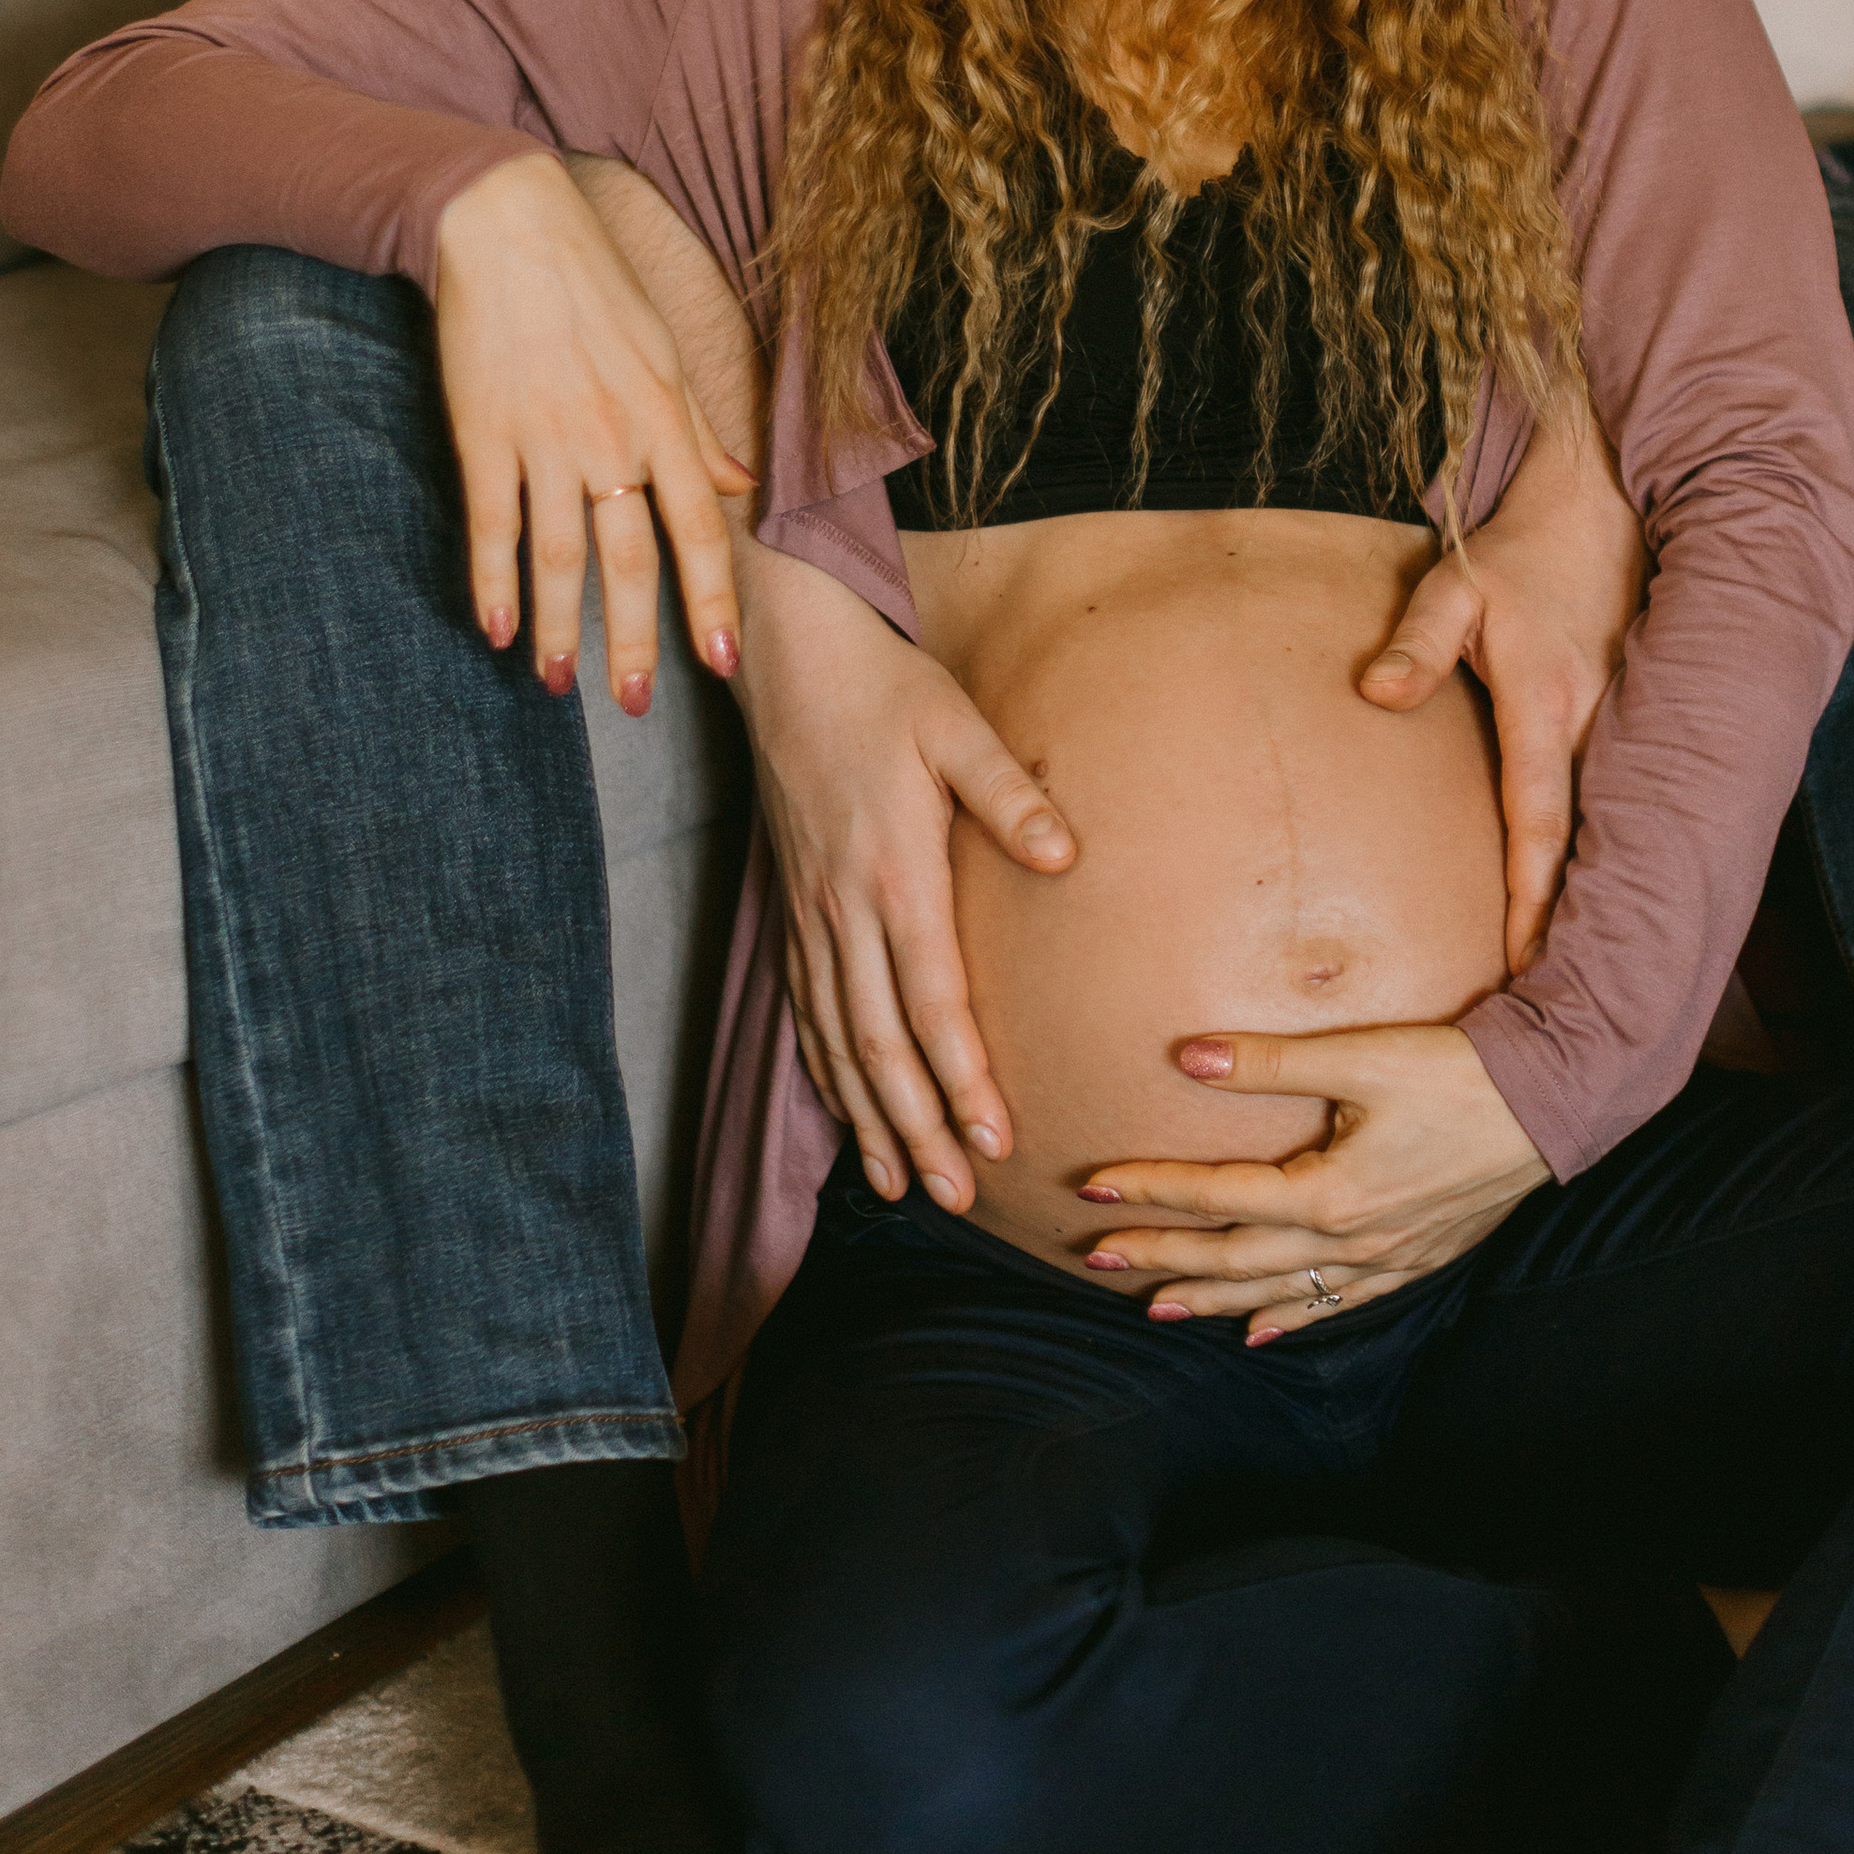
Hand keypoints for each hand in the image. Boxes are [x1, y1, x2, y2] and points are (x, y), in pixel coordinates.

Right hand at [432, 154, 754, 709]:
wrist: (506, 224)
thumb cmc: (594, 284)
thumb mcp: (665, 351)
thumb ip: (697, 431)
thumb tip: (742, 487)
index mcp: (664, 418)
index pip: (700, 530)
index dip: (712, 602)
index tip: (723, 664)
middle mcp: (612, 438)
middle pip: (630, 559)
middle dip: (634, 640)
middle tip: (632, 704)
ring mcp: (545, 439)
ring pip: (558, 557)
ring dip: (557, 628)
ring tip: (557, 683)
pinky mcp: (483, 433)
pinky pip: (492, 522)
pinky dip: (490, 581)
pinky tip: (492, 628)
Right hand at [733, 567, 1076, 1215]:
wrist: (786, 655)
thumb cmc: (883, 685)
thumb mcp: (955, 723)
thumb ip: (1009, 794)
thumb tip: (1067, 855)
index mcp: (894, 870)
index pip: (932, 1001)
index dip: (963, 1079)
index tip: (995, 1141)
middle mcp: (844, 907)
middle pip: (879, 1043)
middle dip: (918, 1127)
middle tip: (954, 1199)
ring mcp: (810, 911)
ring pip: (836, 1038)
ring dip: (870, 1117)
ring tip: (902, 1185)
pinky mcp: (792, 905)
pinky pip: (805, 1008)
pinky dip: (825, 1070)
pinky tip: (847, 1111)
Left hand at [1076, 1022, 1547, 1342]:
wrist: (1554, 1102)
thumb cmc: (1458, 1070)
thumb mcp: (1360, 1056)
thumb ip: (1269, 1062)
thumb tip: (1188, 1058)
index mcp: (1330, 1195)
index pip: (1218, 1197)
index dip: (1151, 1192)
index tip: (1092, 1189)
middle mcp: (1351, 1242)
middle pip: (1235, 1258)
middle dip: (1162, 1258)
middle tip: (1096, 1258)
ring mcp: (1385, 1259)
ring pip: (1279, 1292)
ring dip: (1213, 1300)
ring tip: (1157, 1308)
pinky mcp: (1415, 1259)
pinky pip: (1337, 1303)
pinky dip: (1290, 1317)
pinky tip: (1260, 1329)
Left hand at [1358, 409, 1644, 967]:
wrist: (1595, 508)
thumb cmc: (1516, 554)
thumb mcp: (1454, 586)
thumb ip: (1415, 643)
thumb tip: (1375, 694)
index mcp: (1545, 702)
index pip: (1539, 818)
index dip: (1533, 893)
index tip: (1528, 959)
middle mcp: (1592, 725)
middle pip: (1584, 844)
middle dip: (1574, 924)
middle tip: (1563, 1004)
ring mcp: (1618, 726)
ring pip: (1606, 827)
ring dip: (1595, 896)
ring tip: (1585, 978)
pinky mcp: (1628, 720)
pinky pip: (1617, 798)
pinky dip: (1609, 854)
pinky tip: (1600, 903)